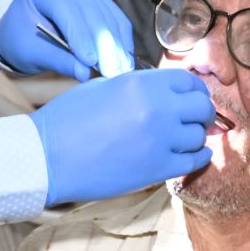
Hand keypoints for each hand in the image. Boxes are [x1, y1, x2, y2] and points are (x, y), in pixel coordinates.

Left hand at [0, 0, 137, 78]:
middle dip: (103, 43)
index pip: (65, 7)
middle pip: (90, 10)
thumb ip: (57, 60)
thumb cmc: (20, 39)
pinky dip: (121, 38)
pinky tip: (124, 59)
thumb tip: (85, 73)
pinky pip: (115, 16)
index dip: (80, 34)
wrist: (23, 26)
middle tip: (111, 72)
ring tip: (120, 70)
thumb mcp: (31, 51)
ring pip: (107, 14)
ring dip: (116, 44)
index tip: (91, 61)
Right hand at [30, 69, 213, 205]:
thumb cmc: (68, 119)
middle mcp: (157, 108)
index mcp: (142, 83)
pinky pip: (194, 162)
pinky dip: (197, 158)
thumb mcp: (103, 86)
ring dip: (195, 137)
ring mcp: (160, 140)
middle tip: (195, 119)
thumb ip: (139, 86)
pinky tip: (191, 156)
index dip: (193, 90)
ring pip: (199, 136)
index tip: (190, 99)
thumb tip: (165, 92)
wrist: (48, 157)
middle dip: (201, 113)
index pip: (189, 81)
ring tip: (184, 140)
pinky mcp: (157, 169)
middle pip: (201, 107)